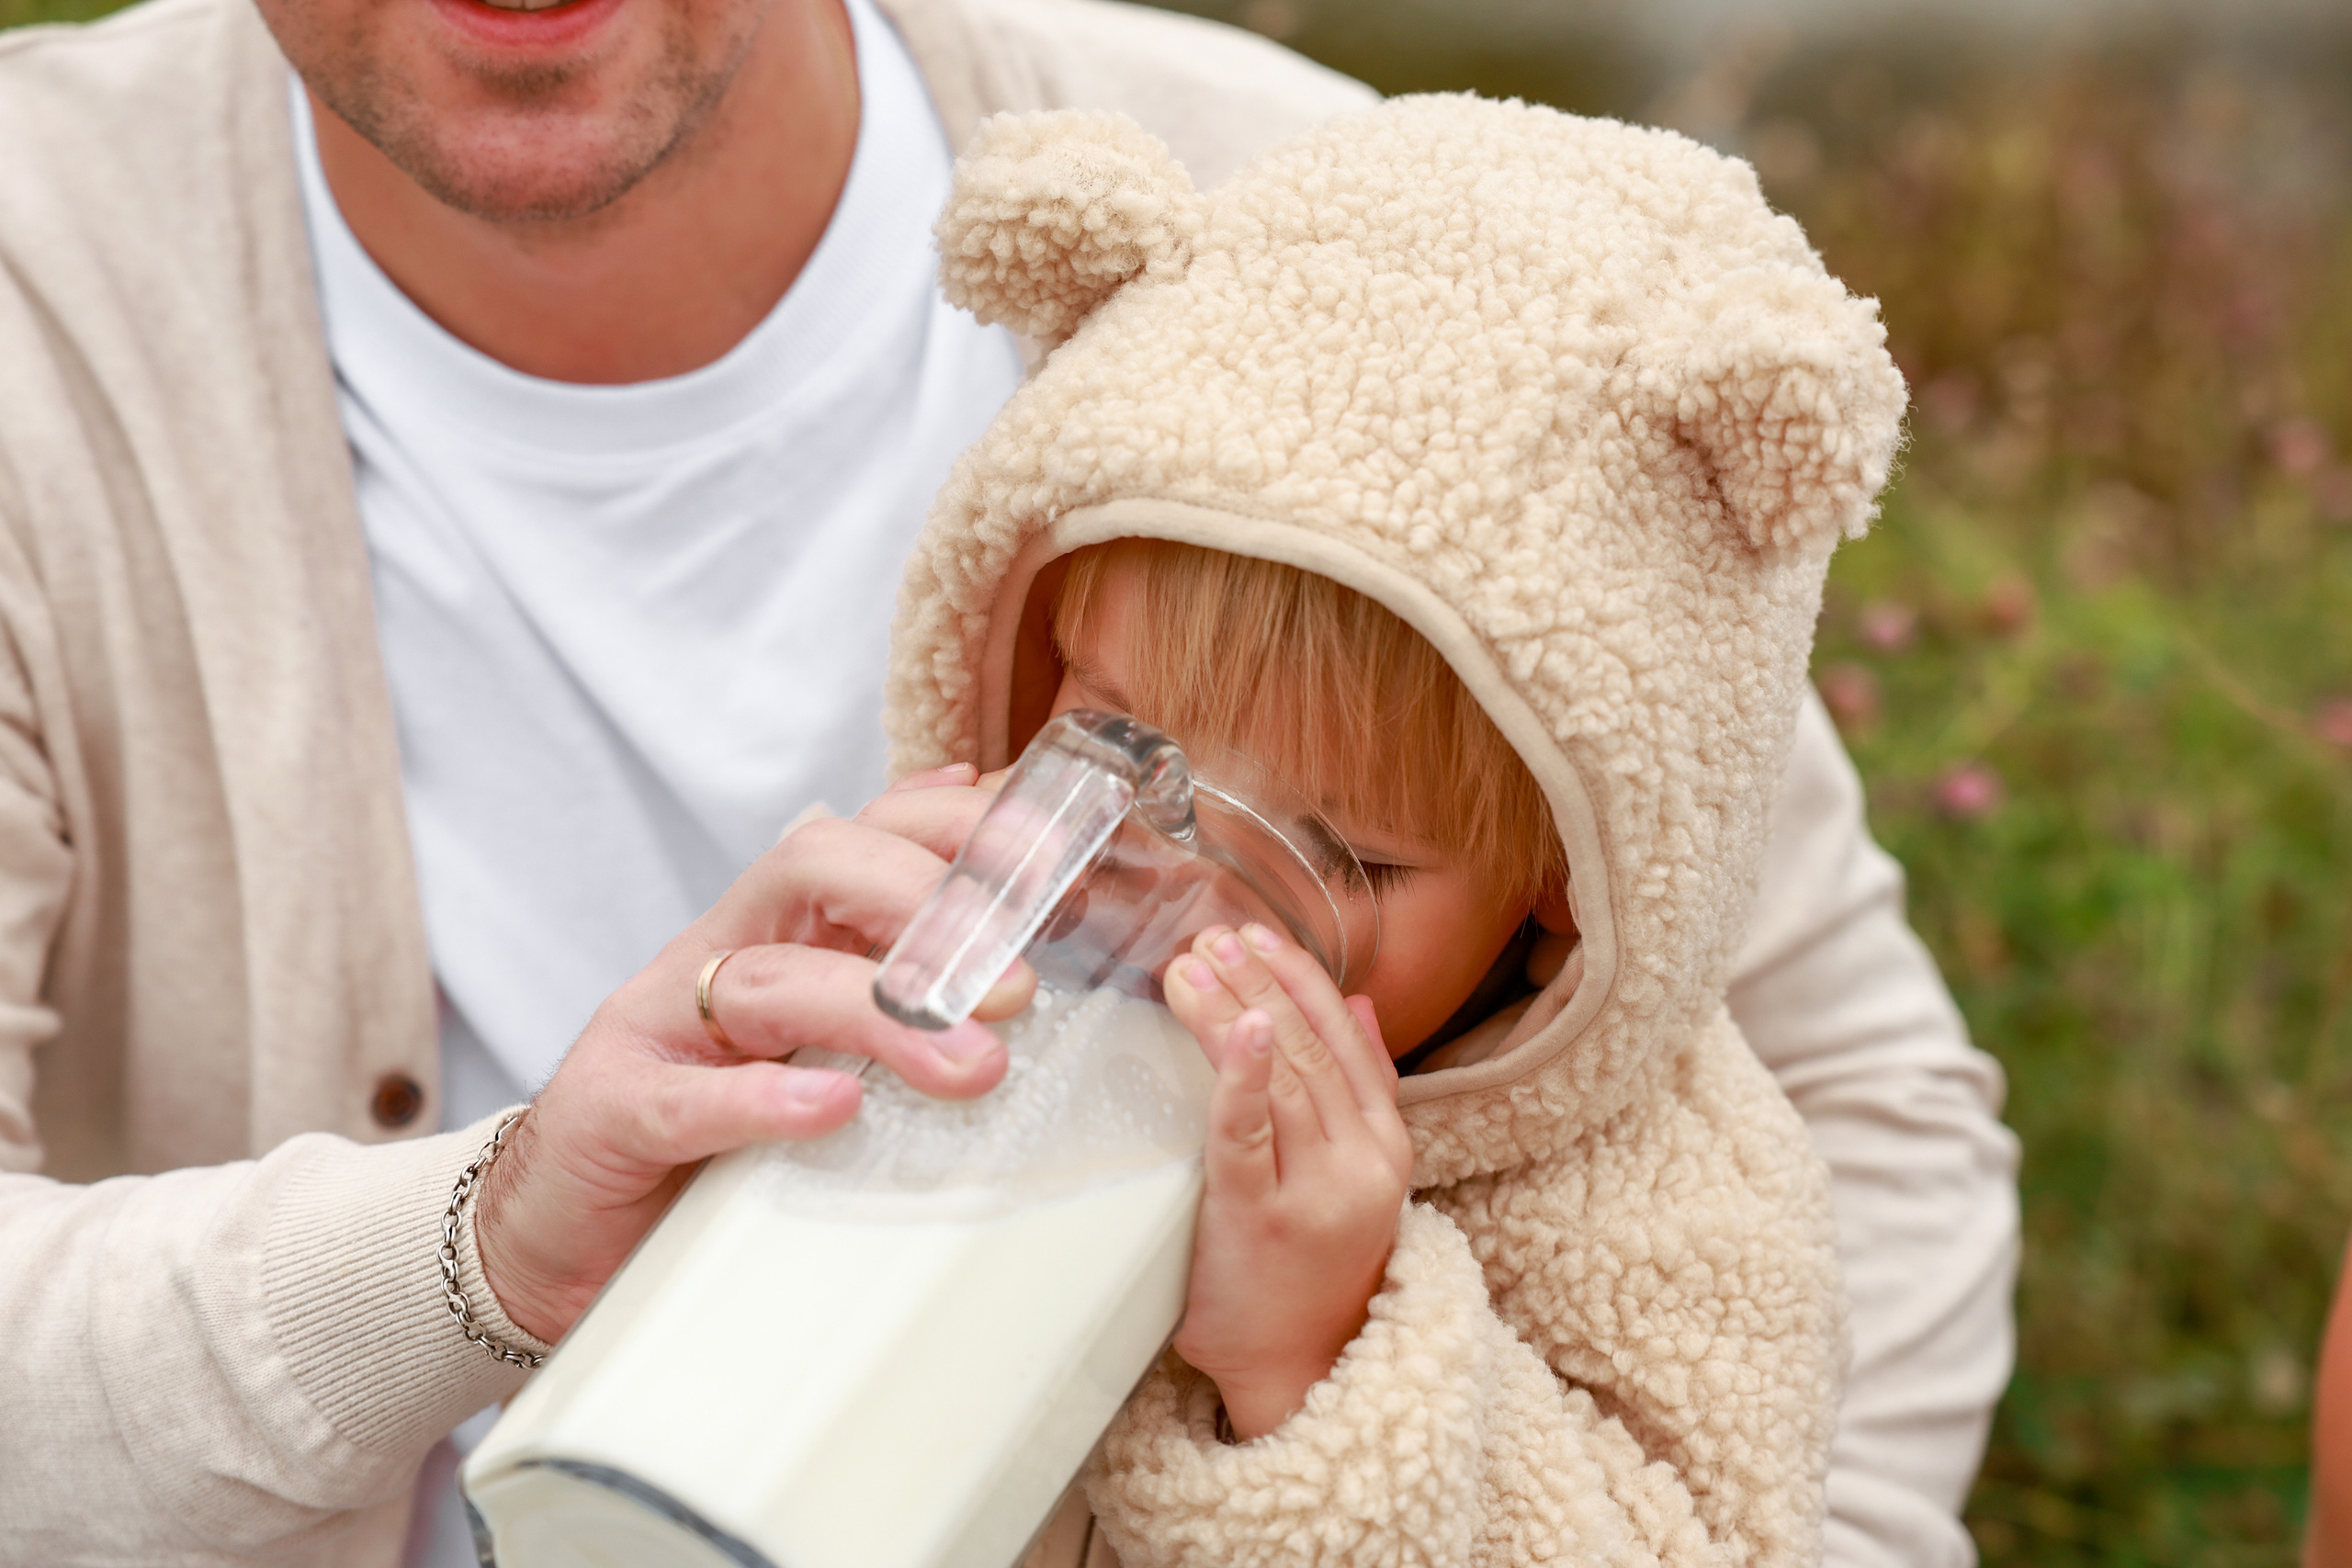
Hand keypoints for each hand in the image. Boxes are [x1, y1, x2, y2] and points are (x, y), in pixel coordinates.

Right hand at [474, 764, 1033, 1342]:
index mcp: (777, 930)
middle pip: (814, 867)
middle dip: (926, 901)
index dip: (958, 832)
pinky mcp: (611, 1114)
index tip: (1052, 869)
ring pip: (771, 981)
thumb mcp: (812, 1043)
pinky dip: (763, 1099)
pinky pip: (687, 1097)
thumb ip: (888, 971)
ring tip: (973, 1064)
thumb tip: (996, 882)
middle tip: (1018, 981)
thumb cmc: (707, 1132)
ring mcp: (658, 1029)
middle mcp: (718, 956)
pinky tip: (830, 1110)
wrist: (556, 1237)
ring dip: (881, 1014)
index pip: (867, 833)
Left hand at [1162, 922, 1413, 1439]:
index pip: (1346, 1041)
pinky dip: (1243, 1076)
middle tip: (1211, 937)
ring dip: (1234, 1010)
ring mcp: (1314, 1193)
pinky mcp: (1260, 1220)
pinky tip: (1236, 1030)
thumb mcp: (1361, 1178)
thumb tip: (1357, 1002)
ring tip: (1193, 966)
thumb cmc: (1316, 1271)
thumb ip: (1363, 1092)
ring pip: (1280, 1078)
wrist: (1302, 1372)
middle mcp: (1361, 1164)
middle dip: (1258, 983)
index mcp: (1386, 1148)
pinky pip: (1249, 1134)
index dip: (1301, 980)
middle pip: (1309, 1050)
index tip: (1258, 936)